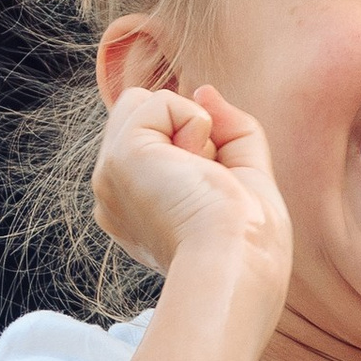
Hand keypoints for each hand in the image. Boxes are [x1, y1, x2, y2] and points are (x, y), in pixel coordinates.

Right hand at [93, 81, 292, 313]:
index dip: (199, 148)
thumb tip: (204, 89)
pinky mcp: (121, 157)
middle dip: (193, 135)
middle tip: (209, 184)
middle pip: (148, 118)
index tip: (216, 190)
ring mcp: (111, 176)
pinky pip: (159, 100)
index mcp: (138, 211)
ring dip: (194, 129)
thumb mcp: (246, 178)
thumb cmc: (249, 246)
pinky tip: (197, 165)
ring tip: (201, 177)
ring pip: (147, 103)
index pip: (160, 144)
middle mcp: (116, 195)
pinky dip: (194, 122)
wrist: (235, 271)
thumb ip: (228, 131)